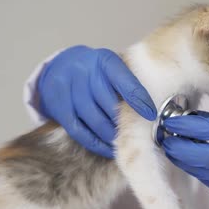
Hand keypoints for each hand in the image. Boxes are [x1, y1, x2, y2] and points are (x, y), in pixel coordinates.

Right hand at [38, 45, 155, 157]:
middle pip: (108, 103)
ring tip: (122, 141)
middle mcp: (84, 72)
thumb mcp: (112, 66)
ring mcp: (68, 90)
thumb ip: (128, 81)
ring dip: (111, 134)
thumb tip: (150, 108)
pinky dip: (95, 143)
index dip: (138, 99)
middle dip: (124, 121)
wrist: (60, 65)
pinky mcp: (58, 108)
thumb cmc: (96, 70)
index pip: (124, 80)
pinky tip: (107, 148)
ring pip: (94, 119)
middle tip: (137, 134)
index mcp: (104, 60)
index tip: (151, 115)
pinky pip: (79, 131)